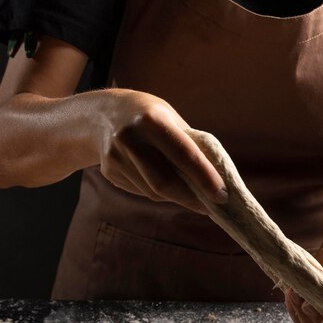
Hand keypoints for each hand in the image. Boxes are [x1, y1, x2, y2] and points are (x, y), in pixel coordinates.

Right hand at [99, 90, 227, 213]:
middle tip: (210, 207)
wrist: (100, 114)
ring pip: (153, 191)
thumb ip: (189, 145)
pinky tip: (162, 183)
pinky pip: (141, 191)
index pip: (185, 155)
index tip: (222, 195)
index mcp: (152, 120)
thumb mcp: (170, 118)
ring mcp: (116, 156)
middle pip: (164, 182)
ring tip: (189, 194)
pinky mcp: (109, 171)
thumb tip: (215, 179)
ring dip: (176, 197)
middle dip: (191, 199)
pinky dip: (158, 192)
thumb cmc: (149, 116)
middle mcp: (130, 138)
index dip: (205, 178)